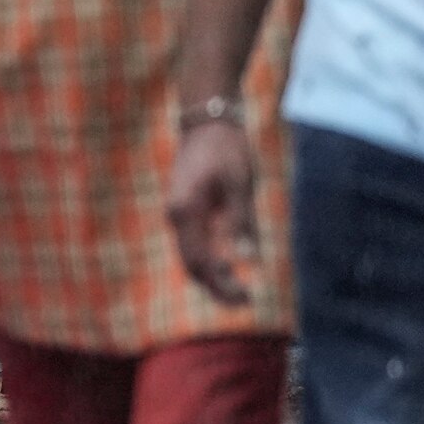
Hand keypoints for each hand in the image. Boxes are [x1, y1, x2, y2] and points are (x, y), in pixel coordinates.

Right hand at [165, 120, 261, 301]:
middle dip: (216, 287)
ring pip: (190, 256)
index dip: (221, 285)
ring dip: (212, 276)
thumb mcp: (240, 185)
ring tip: (238, 288)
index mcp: (186, 212)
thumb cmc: (225, 149)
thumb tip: (247, 260)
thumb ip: (241, 223)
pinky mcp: (185, 209)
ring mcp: (178, 213)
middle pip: (191, 264)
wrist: (206, 122)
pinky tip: (227, 265)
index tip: (246, 298)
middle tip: (244, 301)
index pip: (200, 261)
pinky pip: (193, 243)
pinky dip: (208, 260)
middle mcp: (176, 216)